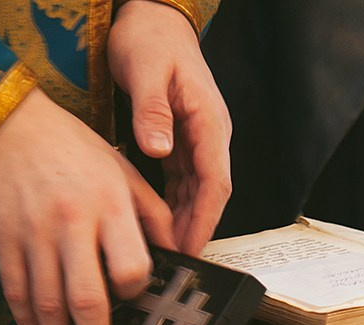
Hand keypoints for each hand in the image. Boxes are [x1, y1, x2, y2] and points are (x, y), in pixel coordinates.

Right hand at [0, 88, 174, 324]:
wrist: (3, 122)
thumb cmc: (67, 143)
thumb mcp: (120, 167)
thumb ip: (149, 212)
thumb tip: (174, 253)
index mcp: (108, 204)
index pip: (130, 266)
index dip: (134, 293)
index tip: (134, 305)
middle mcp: (71, 224)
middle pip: (86, 301)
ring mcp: (34, 236)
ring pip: (48, 306)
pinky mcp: (3, 241)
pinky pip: (16, 292)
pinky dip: (27, 320)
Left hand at [108, 0, 231, 254]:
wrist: (152, 17)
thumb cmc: (150, 38)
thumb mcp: (147, 70)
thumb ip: (152, 111)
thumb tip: (159, 148)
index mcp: (208, 119)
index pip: (215, 180)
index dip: (204, 218)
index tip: (191, 246)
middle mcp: (208, 133)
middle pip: (209, 192)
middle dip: (195, 228)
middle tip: (176, 261)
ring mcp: (196, 137)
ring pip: (196, 189)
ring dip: (184, 220)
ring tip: (165, 251)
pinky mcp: (180, 138)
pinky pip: (181, 179)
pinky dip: (172, 203)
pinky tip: (157, 223)